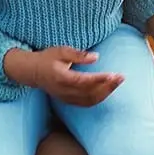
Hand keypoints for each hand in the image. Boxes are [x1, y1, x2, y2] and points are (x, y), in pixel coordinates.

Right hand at [5, 46, 123, 106]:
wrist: (33, 72)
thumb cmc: (47, 58)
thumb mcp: (61, 51)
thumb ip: (78, 55)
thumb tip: (96, 57)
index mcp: (62, 77)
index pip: (84, 81)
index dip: (100, 79)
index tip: (114, 75)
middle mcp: (64, 90)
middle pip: (90, 93)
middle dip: (107, 86)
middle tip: (121, 78)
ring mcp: (66, 97)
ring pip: (89, 100)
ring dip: (105, 93)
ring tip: (117, 83)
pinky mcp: (68, 101)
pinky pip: (86, 103)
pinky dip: (98, 99)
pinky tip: (107, 91)